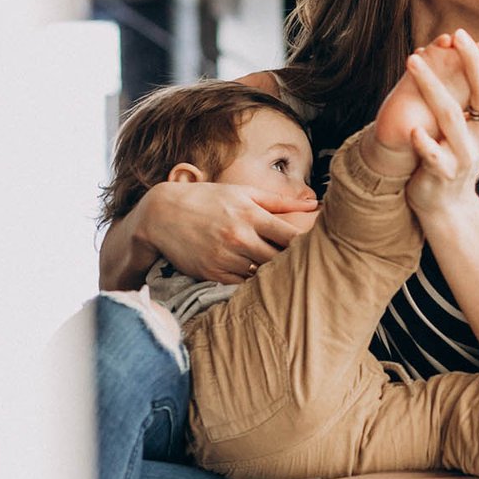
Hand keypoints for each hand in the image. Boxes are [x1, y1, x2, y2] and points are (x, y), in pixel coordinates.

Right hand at [133, 180, 315, 283]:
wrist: (162, 214)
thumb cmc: (208, 199)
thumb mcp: (243, 193)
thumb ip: (279, 201)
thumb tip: (314, 204)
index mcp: (251, 215)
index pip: (291, 237)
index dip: (307, 246)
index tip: (316, 249)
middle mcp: (239, 237)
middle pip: (280, 260)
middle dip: (293, 263)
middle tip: (306, 266)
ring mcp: (225, 257)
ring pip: (262, 275)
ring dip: (272, 274)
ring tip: (283, 273)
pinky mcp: (212, 274)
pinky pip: (242, 285)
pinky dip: (251, 282)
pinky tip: (256, 278)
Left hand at [403, 31, 478, 222]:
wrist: (446, 205)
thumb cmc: (455, 155)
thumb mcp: (474, 127)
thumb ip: (477, 97)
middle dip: (473, 62)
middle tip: (459, 34)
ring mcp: (465, 155)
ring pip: (452, 117)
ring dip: (432, 86)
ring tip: (412, 61)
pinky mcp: (444, 173)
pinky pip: (435, 156)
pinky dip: (425, 142)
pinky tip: (413, 128)